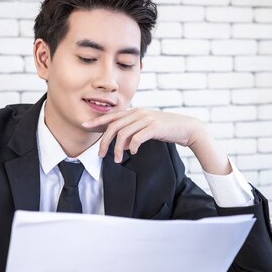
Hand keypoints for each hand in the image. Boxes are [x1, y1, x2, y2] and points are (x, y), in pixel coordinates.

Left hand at [83, 108, 202, 162]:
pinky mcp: (154, 127)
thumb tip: (122, 145)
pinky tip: (133, 152)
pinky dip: (132, 146)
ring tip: (118, 159)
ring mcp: (146, 119)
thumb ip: (133, 134)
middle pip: (114, 126)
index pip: (111, 116)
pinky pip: (137, 137)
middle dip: (104, 141)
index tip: (85, 126)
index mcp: (135, 112)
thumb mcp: (146, 129)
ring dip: (118, 148)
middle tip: (101, 155)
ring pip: (123, 133)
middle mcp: (138, 113)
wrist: (186, 127)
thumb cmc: (165, 129)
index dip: (97, 121)